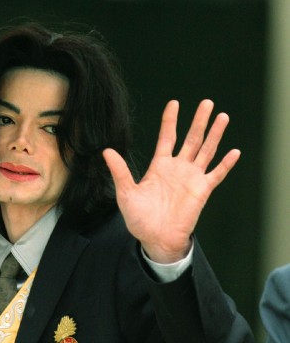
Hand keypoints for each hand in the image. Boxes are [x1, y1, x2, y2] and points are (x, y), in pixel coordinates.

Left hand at [103, 99, 239, 262]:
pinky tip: (234, 152)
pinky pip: (216, 175)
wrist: (155, 240)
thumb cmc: (140, 219)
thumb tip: (107, 151)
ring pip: (206, 151)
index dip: (170, 121)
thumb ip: (120, 172)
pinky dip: (226, 164)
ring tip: (222, 116)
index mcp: (160, 167)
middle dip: (199, 121)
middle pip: (191, 139)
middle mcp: (178, 169)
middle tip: (206, 102)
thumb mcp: (126, 193)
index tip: (174, 103)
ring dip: (214, 134)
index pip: (167, 137)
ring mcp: (191, 178)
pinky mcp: (202, 191)